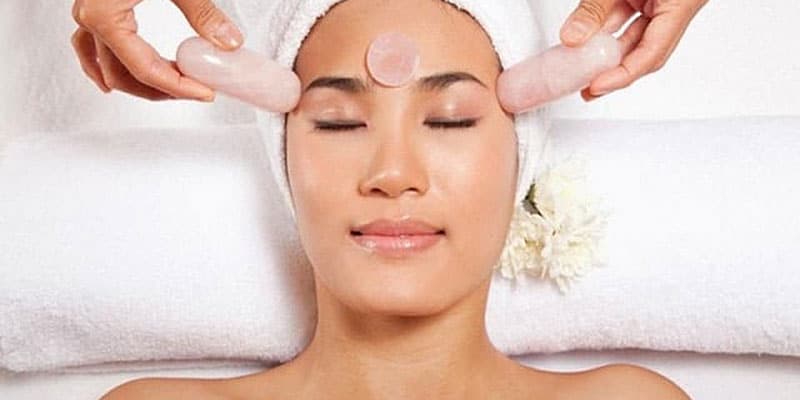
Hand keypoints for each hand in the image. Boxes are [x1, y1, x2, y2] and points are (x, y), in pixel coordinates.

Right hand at [70, 0, 243, 101]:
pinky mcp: (92, 7)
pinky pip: (88, 48)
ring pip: (105, 67)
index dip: (179, 88)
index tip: (206, 92)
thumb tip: (229, 42)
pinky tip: (116, 81)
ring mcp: (86, 14)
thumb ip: (203, 13)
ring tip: (172, 88)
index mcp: (105, 16)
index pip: (146, 70)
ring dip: (137, 83)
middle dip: (162, 90)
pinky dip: (104, 67)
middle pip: (124, 76)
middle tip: (197, 91)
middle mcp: (89, 19)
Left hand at [560, 0, 708, 100]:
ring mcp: (665, 1)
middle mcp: (676, 6)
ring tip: (582, 66)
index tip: (595, 86)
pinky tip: (589, 39)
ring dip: (607, 50)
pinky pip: (632, 17)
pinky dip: (609, 29)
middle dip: (613, 71)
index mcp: (682, 3)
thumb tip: (572, 38)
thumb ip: (595, 8)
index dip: (621, 76)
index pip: (652, 54)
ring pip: (635, 35)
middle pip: (644, 52)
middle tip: (586, 88)